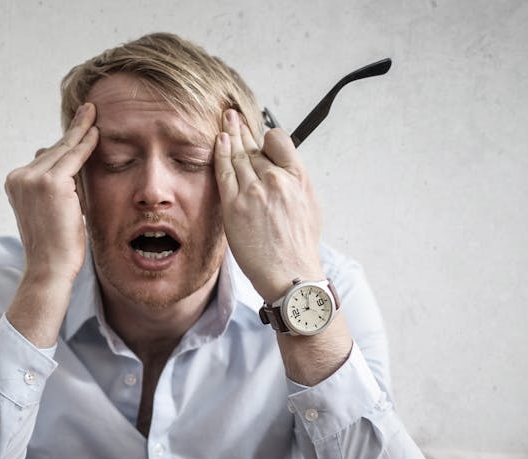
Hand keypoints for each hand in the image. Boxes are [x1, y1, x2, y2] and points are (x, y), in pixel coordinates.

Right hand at [4, 103, 98, 283]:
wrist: (49, 267)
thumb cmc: (54, 245)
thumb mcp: (49, 209)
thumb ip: (53, 184)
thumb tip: (61, 158)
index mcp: (15, 183)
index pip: (44, 158)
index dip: (63, 143)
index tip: (76, 126)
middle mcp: (19, 177)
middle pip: (53, 150)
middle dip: (72, 133)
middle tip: (88, 110)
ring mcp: (32, 179)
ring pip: (63, 151)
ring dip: (80, 133)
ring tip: (92, 113)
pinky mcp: (51, 183)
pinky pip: (73, 158)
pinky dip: (86, 145)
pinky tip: (96, 132)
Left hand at [212, 109, 324, 302]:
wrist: (290, 273)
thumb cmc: (299, 245)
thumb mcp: (309, 206)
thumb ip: (295, 182)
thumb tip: (284, 170)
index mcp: (296, 178)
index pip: (278, 141)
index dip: (267, 137)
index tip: (260, 137)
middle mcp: (275, 179)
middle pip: (254, 146)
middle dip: (242, 129)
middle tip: (232, 115)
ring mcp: (253, 191)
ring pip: (237, 155)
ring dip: (229, 135)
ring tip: (224, 121)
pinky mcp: (235, 205)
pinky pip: (224, 172)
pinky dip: (220, 153)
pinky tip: (218, 141)